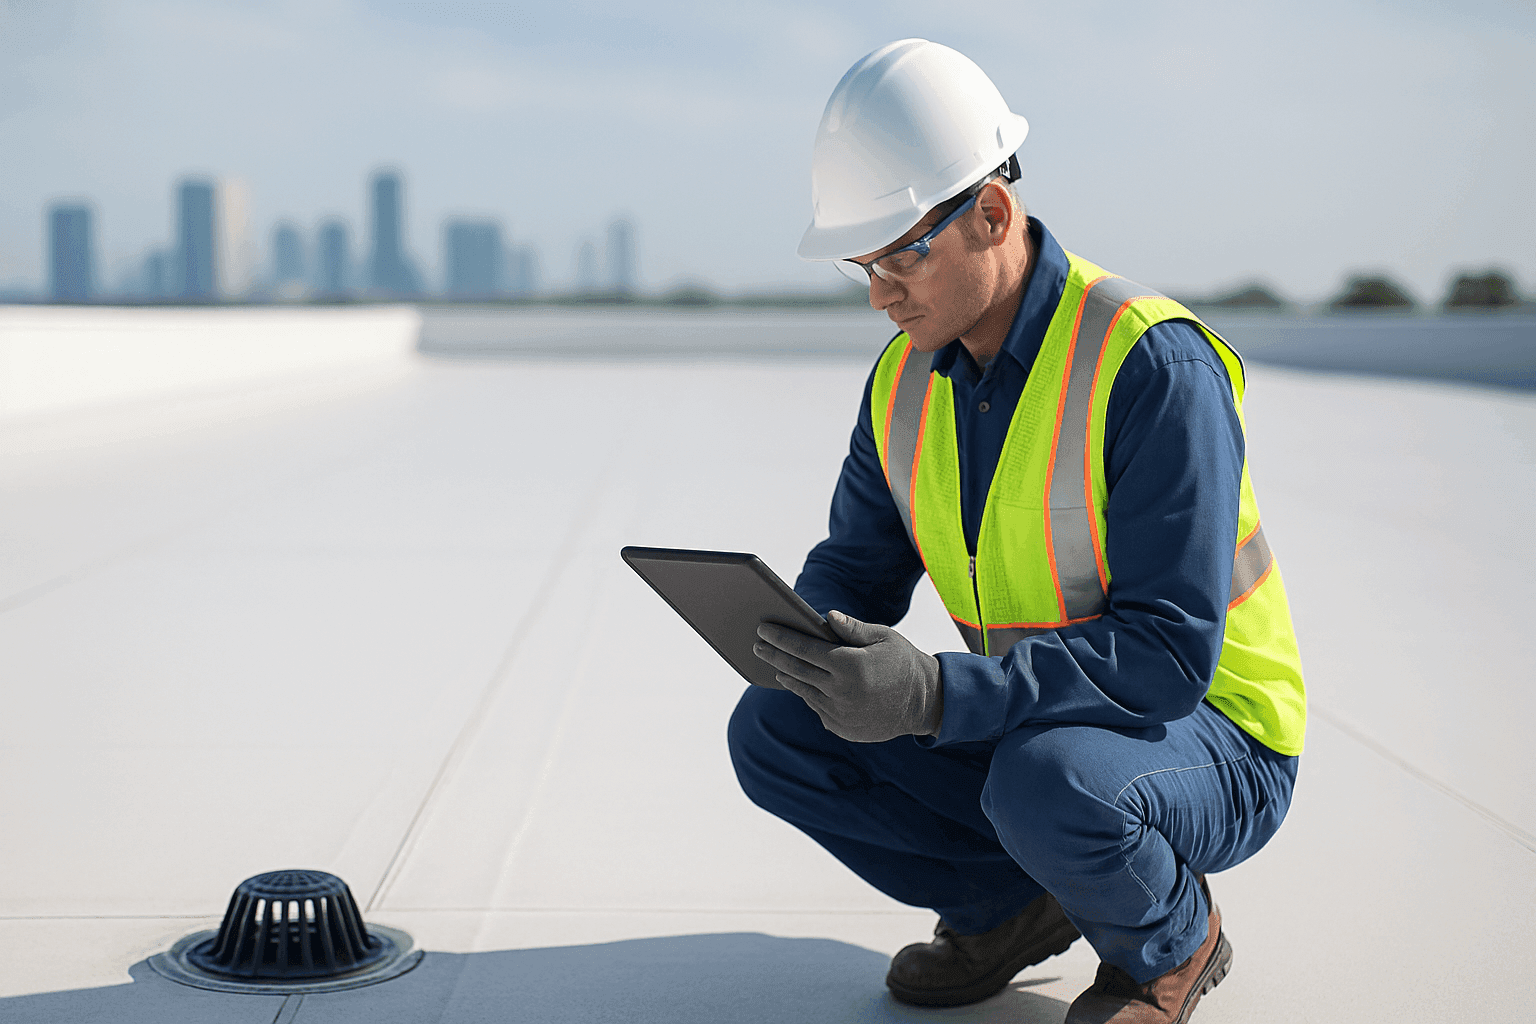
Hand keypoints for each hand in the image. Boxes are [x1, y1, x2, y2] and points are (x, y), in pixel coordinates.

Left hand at [752, 611, 941, 742]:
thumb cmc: (903, 662)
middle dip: (773, 656)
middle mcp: (841, 692)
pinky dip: (807, 693)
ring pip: (803, 691)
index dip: (780, 638)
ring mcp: (840, 713)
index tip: (763, 629)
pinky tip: (800, 682)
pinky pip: (816, 707)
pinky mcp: (841, 728)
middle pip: (796, 670)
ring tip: (775, 664)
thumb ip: (852, 629)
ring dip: (787, 676)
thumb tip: (826, 616)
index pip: (804, 649)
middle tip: (757, 645)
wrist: (925, 703)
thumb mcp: (883, 638)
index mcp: (850, 665)